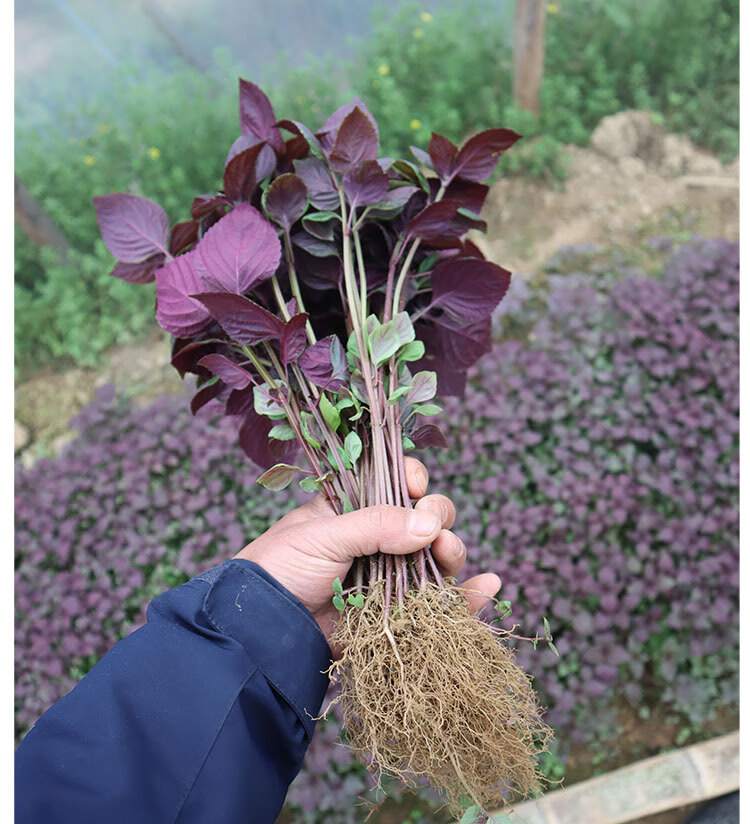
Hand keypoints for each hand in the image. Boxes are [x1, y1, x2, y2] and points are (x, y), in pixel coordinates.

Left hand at [235, 457, 500, 642]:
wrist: (265, 629)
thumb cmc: (283, 567)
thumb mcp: (326, 534)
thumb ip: (377, 525)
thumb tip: (430, 523)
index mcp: (354, 508)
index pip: (395, 483)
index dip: (413, 479)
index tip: (415, 485)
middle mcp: (377, 538)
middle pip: (426, 517)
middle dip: (439, 516)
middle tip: (435, 530)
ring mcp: (389, 574)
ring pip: (437, 556)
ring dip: (454, 551)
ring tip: (449, 556)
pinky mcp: (397, 611)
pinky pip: (440, 602)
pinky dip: (468, 596)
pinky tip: (488, 587)